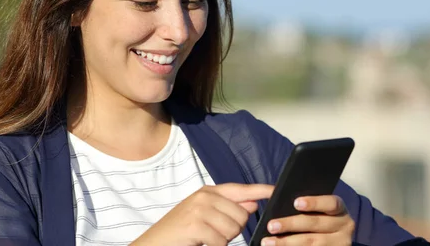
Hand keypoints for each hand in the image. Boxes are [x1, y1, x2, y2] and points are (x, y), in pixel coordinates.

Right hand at [130, 183, 272, 245]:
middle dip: (233, 230)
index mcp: (208, 192)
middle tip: (212, 233)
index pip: (241, 189)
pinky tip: (200, 243)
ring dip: (223, 240)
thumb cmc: (179, 233)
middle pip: (242, 215)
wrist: (152, 245)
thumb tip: (253, 202)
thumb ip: (228, 208)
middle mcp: (204, 196)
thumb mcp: (203, 215)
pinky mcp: (195, 225)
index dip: (261, 190)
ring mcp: (199, 209)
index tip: (277, 190)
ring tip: (205, 238)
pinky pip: (221, 241)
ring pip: (233, 229)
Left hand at [261, 195, 354, 245]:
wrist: (333, 242)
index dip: (314, 202)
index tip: (295, 203)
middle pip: (316, 224)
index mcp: (340, 209)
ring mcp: (340, 243)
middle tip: (271, 226)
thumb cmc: (320, 220)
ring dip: (287, 243)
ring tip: (268, 242)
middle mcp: (344, 226)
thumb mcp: (320, 211)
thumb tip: (283, 204)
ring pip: (311, 243)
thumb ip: (306, 206)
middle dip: (291, 224)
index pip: (331, 203)